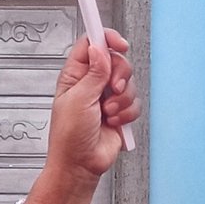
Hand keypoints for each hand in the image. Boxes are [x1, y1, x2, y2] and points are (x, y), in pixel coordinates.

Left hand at [47, 29, 139, 183]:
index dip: (106, 39)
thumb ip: (93, 73)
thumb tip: (99, 49)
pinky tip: (114, 123)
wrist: (80, 164)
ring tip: (108, 114)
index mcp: (74, 76)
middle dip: (120, 75)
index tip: (119, 44)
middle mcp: (91, 84)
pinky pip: (135, 102)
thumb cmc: (69, 136)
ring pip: (129, 82)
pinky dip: (127, 113)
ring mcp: (106, 97)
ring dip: (122, 100)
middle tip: (113, 89)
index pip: (91, 45)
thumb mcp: (78, 99)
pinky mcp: (120, 111)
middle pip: (116, 61)